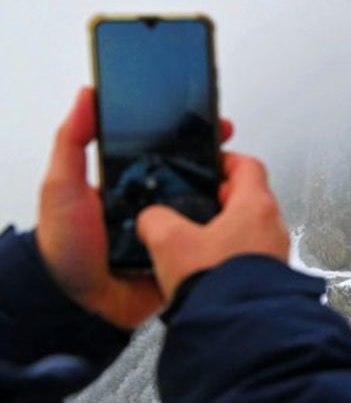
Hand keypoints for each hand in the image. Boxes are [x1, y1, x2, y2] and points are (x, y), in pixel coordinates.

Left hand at [37, 87, 233, 328]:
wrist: (74, 304)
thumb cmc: (63, 248)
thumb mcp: (62, 186)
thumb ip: (72, 141)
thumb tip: (87, 97)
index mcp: (131, 181)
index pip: (169, 150)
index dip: (193, 136)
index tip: (214, 124)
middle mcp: (155, 203)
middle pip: (196, 178)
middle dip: (220, 167)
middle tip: (234, 161)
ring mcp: (171, 231)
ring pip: (209, 210)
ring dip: (224, 202)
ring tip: (237, 192)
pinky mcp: (183, 258)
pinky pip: (208, 244)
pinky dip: (220, 238)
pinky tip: (229, 228)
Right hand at [137, 153, 289, 298]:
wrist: (238, 330)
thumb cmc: (218, 285)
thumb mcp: (169, 241)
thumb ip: (156, 219)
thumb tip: (152, 219)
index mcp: (256, 206)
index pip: (246, 165)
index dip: (224, 160)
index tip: (210, 163)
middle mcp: (273, 228)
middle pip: (248, 199)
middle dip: (219, 201)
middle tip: (194, 206)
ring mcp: (276, 255)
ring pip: (249, 231)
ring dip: (224, 233)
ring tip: (196, 243)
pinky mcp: (271, 280)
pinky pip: (250, 259)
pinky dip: (230, 258)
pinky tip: (208, 272)